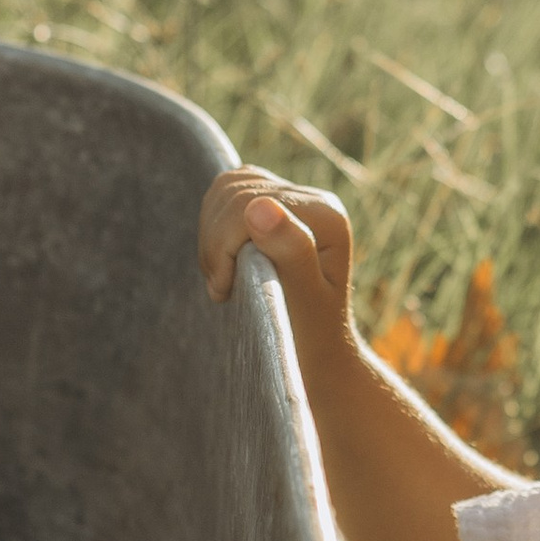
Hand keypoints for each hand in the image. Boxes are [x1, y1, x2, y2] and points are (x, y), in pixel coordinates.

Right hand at [197, 166, 357, 365]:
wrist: (316, 351)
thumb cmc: (311, 333)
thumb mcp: (304, 298)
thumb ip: (291, 250)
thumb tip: (261, 207)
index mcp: (326, 215)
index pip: (250, 203)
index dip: (223, 246)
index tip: (222, 290)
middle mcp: (314, 199)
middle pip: (235, 192)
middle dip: (216, 244)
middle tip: (223, 288)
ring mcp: (293, 198)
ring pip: (225, 189)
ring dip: (212, 238)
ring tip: (226, 279)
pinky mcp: (273, 205)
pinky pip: (226, 193)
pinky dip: (214, 228)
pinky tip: (225, 263)